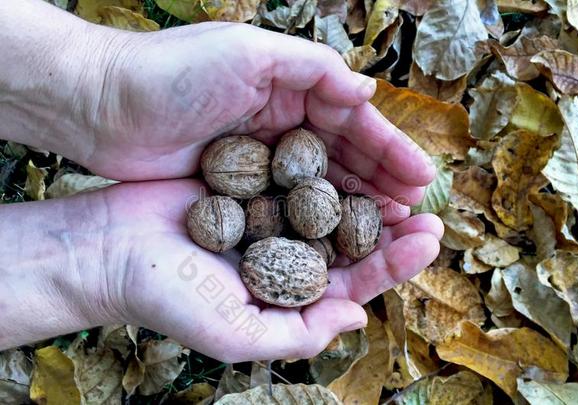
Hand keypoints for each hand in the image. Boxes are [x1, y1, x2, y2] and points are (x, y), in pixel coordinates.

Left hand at [77, 22, 434, 205]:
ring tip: (392, 233)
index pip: (354, 123)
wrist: (100, 105)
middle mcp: (281, 125)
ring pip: (320, 187)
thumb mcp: (246, 52)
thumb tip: (368, 90)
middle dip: (383, 185)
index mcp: (290, 89)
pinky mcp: (236, 190)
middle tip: (418, 215)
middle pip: (345, 159)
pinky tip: (337, 242)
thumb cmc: (170, 72)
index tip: (422, 179)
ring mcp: (259, 160)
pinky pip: (287, 208)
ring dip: (357, 209)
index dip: (390, 151)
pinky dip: (314, 223)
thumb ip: (311, 67)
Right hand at [98, 180, 442, 361]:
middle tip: (427, 205)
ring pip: (329, 206)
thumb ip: (299, 333)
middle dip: (390, 226)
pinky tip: (347, 149)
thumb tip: (358, 317)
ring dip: (363, 191)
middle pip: (349, 242)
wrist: (112, 249)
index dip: (394, 263)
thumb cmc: (168, 297)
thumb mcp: (235, 334)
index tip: (428, 239)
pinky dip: (323, 166)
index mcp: (289, 296)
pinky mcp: (252, 186)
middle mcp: (286, 258)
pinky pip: (295, 175)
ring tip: (398, 175)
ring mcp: (270, 219)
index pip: (354, 282)